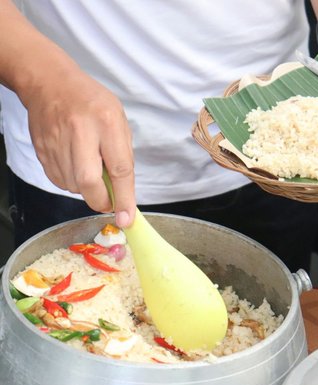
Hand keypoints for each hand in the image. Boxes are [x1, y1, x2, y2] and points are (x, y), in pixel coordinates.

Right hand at [21, 67, 135, 227]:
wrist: (50, 83)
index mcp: (106, 121)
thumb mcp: (118, 119)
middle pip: (88, 182)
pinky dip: (71, 183)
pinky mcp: (42, 150)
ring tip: (91, 169)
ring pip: (72, 185)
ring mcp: (56, 141)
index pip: (119, 168)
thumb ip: (122, 154)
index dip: (123, 198)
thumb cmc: (91, 101)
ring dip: (86, 190)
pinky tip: (76, 166)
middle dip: (101, 201)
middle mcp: (80, 131)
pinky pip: (58, 180)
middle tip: (108, 202)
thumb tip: (123, 190)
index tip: (126, 217)